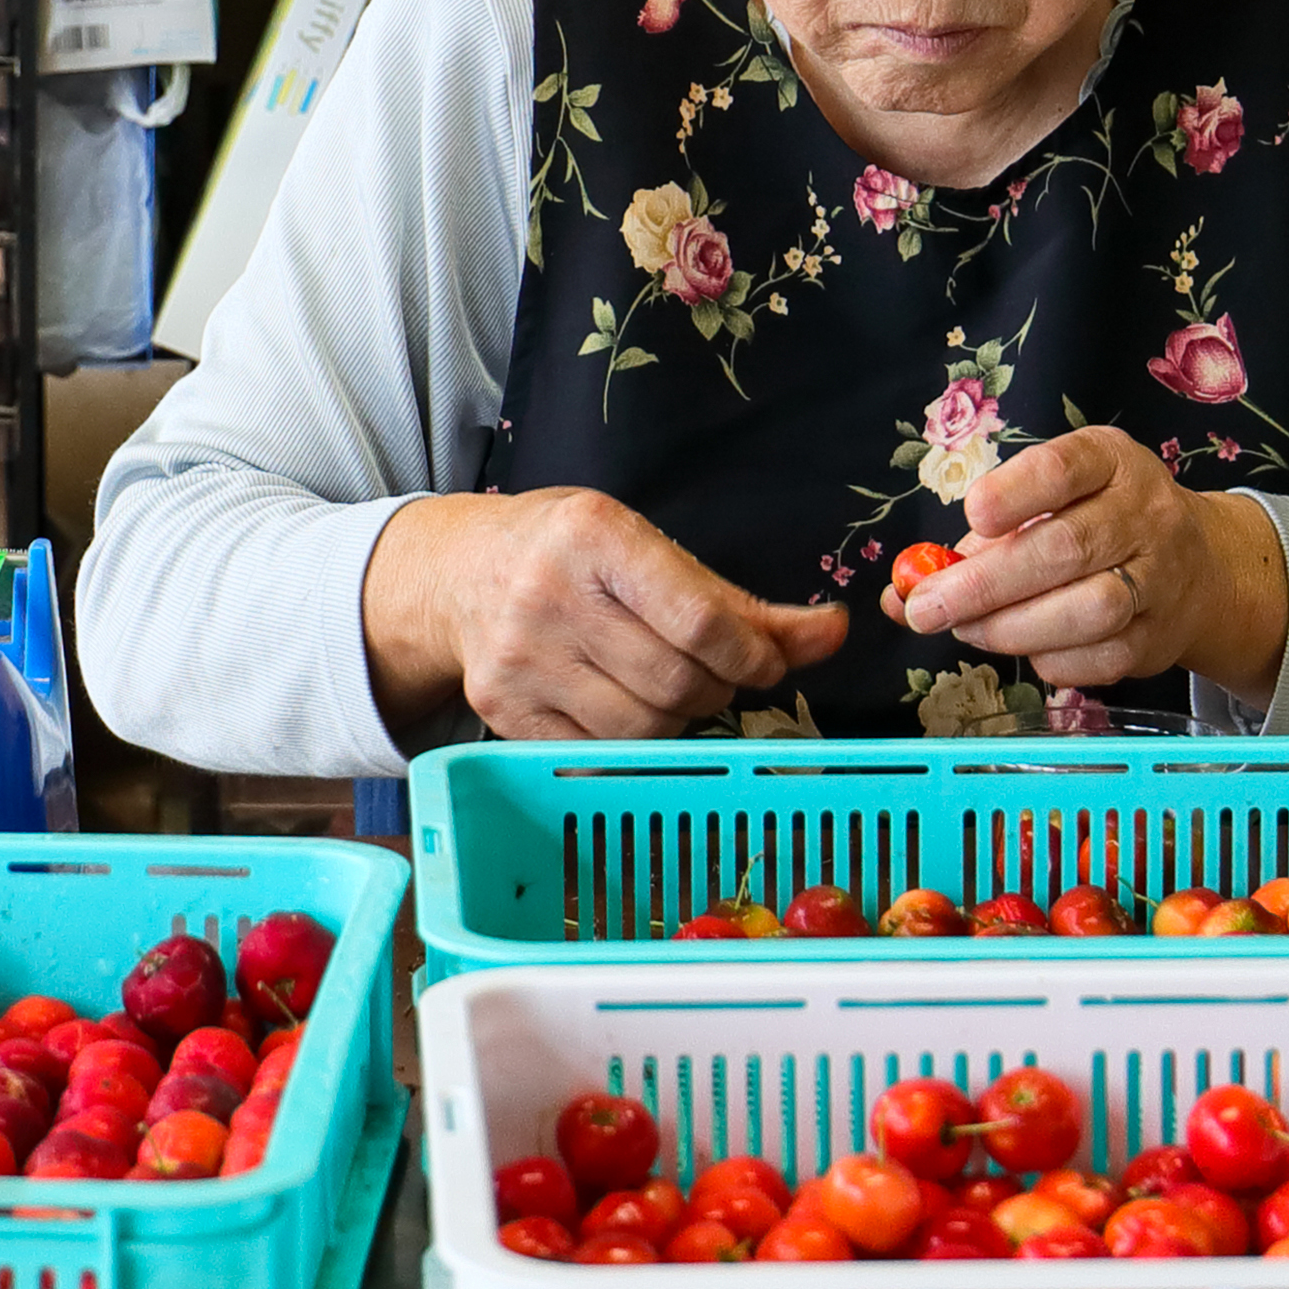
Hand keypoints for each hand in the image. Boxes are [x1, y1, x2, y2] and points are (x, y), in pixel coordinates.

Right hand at [365, 489, 850, 740]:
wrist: (456, 572)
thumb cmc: (569, 553)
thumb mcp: (648, 549)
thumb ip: (741, 602)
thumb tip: (833, 634)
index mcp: (594, 536)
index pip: (701, 621)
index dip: (752, 657)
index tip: (766, 663)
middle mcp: (548, 595)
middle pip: (678, 683)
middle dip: (717, 689)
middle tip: (712, 674)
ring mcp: (519, 659)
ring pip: (644, 728)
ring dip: (678, 721)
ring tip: (666, 688)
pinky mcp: (501, 710)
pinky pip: (598, 752)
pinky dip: (631, 742)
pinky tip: (622, 705)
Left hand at [900, 429, 1288, 699]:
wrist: (1199, 568)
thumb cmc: (1097, 523)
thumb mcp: (1051, 500)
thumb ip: (981, 538)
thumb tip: (899, 591)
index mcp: (1110, 461)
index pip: (1064, 468)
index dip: (1015, 494)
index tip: (971, 517)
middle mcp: (1145, 514)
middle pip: (1067, 548)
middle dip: (985, 584)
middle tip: (927, 608)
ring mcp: (1161, 578)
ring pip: (1091, 609)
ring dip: (1013, 628)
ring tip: (967, 630)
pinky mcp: (1160, 637)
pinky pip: (1103, 658)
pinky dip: (1051, 660)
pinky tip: (1023, 648)